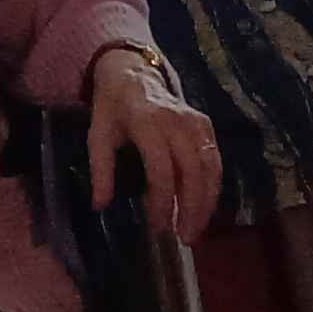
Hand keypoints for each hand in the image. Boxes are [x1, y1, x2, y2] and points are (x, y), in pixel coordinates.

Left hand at [85, 49, 221, 241]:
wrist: (131, 73)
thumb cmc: (112, 108)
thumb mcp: (97, 135)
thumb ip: (100, 170)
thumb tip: (100, 206)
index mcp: (146, 122)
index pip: (161, 169)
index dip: (162, 202)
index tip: (157, 227)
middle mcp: (176, 121)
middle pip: (192, 171)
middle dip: (192, 208)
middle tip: (185, 238)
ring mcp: (195, 121)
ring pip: (210, 167)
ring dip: (207, 202)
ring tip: (196, 229)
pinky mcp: (205, 124)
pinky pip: (215, 159)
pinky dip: (213, 186)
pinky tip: (204, 207)